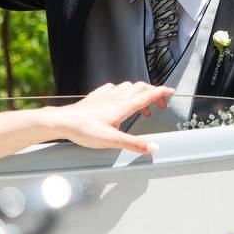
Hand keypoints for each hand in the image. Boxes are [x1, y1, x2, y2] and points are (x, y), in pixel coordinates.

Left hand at [48, 82, 173, 154]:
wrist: (63, 121)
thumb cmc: (84, 130)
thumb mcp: (112, 141)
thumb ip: (134, 144)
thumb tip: (153, 148)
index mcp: (123, 107)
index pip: (147, 95)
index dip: (161, 92)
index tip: (170, 92)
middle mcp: (116, 98)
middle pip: (140, 88)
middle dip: (153, 93)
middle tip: (159, 103)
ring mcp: (105, 95)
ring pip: (127, 86)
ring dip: (138, 92)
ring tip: (140, 105)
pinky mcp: (96, 96)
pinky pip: (113, 88)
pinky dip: (121, 90)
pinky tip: (117, 97)